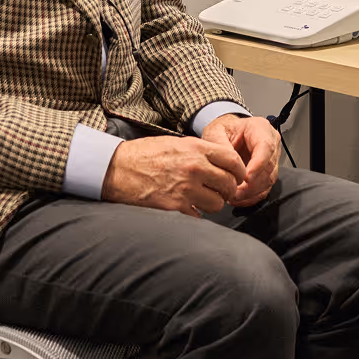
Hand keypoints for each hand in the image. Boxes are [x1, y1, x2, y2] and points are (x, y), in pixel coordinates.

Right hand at [102, 136, 245, 216]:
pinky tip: (189, 207)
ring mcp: (186, 188)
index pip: (233, 160)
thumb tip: (221, 162)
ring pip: (217, 203)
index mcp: (196, 149)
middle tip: (222, 191)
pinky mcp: (175, 206)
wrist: (118, 168)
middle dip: (229, 190)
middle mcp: (195, 168)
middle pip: (229, 184)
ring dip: (213, 203)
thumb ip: (200, 152)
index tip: (238, 176)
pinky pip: (199, 215)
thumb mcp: (176, 143)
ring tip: (204, 199)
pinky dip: (197, 213)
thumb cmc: (145, 154)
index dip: (239, 171)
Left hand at [201, 114, 279, 206]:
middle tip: (234, 191)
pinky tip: (239, 198)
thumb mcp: (216, 131)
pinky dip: (252, 196)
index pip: (266, 147)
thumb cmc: (223, 130)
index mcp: (260, 128)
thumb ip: (221, 144)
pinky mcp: (267, 172)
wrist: (226, 134)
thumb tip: (229, 163)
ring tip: (233, 195)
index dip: (258, 165)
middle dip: (252, 183)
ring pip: (269, 180)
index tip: (246, 178)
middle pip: (269, 167)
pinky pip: (265, 188)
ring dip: (251, 192)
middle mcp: (270, 142)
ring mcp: (271, 158)